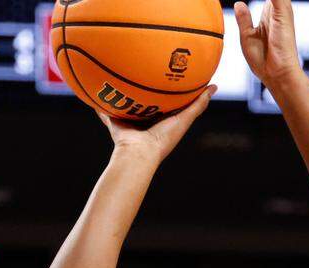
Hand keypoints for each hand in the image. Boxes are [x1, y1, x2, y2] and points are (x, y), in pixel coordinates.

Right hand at [99, 86, 216, 163]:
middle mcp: (145, 123)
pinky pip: (105, 112)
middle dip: (143, 92)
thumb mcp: (184, 119)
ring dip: (122, 95)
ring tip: (117, 78)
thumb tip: (214, 86)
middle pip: (144, 103)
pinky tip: (94, 91)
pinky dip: (100, 105)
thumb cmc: (163, 139)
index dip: (167, 92)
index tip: (168, 75)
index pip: (165, 104)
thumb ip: (198, 104)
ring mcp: (129, 124)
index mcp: (161, 123)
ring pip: (125, 106)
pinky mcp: (115, 124)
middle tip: (142, 72)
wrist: (139, 154)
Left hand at [234, 0, 303, 88]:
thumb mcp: (247, 37)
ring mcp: (282, 8)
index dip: (255, 0)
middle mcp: (278, 9)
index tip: (243, 1)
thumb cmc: (263, 61)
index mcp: (270, 14)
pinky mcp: (282, 10)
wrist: (276, 74)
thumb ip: (244, 19)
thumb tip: (239, 3)